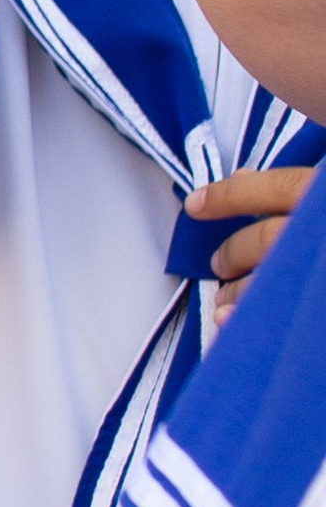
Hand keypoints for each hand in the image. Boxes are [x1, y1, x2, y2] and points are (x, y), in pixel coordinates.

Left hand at [193, 160, 313, 319]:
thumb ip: (304, 183)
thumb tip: (247, 177)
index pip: (270, 189)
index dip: (227, 196)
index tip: (194, 205)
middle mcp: (322, 228)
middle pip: (267, 240)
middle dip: (234, 252)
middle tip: (218, 264)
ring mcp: (320, 270)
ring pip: (272, 282)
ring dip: (238, 294)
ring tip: (223, 304)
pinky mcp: (319, 309)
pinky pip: (287, 316)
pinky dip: (253, 324)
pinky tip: (229, 329)